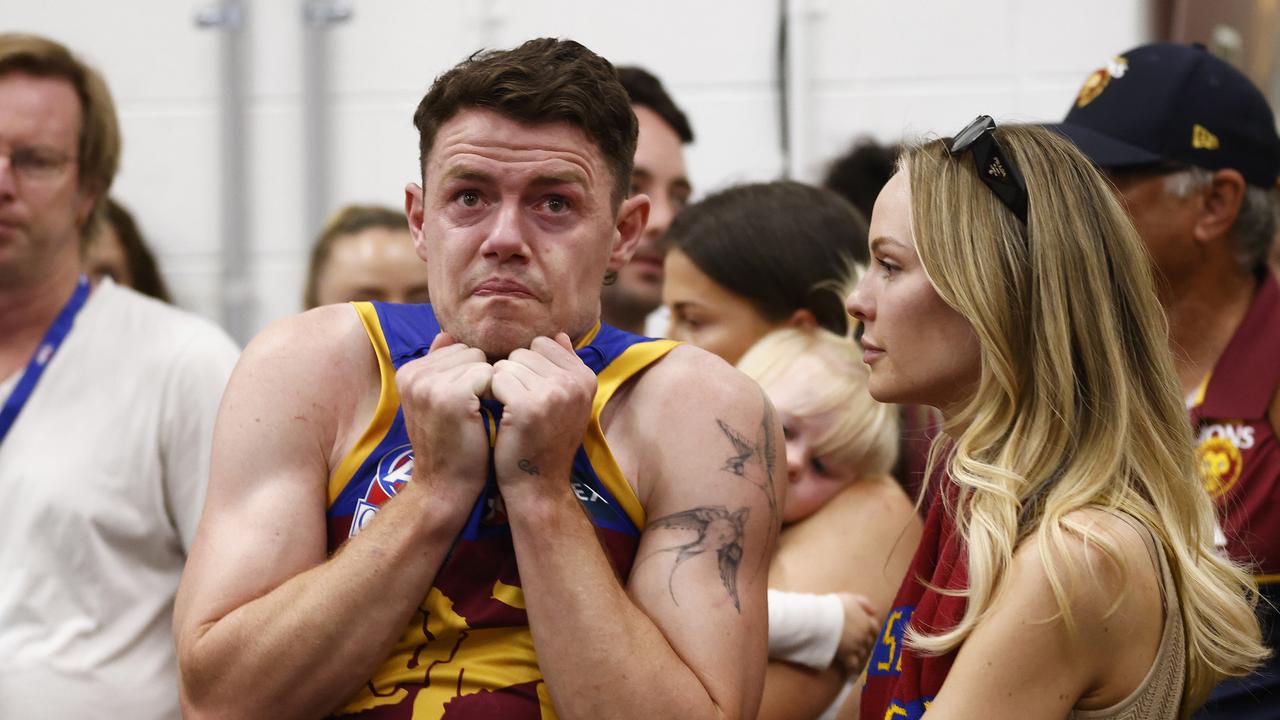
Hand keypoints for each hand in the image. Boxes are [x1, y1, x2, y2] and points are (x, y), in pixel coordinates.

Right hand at [394, 332, 492, 508]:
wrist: (444, 487)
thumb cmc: (450, 445)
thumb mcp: (436, 402)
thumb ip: (440, 367)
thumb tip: (446, 334)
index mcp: (408, 372)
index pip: (457, 349)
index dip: (471, 375)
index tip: (464, 404)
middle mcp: (413, 374)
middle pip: (470, 352)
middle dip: (480, 378)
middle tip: (471, 413)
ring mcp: (430, 384)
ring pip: (482, 362)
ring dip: (488, 387)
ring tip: (475, 416)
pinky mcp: (451, 395)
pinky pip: (489, 375)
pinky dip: (494, 394)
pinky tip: (482, 418)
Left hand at [490, 333, 595, 494]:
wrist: (538, 485)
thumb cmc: (546, 441)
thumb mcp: (566, 402)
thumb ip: (563, 366)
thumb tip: (558, 335)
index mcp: (586, 378)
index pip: (542, 344)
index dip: (528, 367)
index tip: (531, 393)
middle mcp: (574, 383)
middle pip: (523, 352)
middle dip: (513, 375)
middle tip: (518, 406)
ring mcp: (554, 393)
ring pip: (507, 364)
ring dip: (500, 386)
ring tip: (510, 412)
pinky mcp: (528, 406)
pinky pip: (496, 379)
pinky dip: (491, 395)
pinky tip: (501, 416)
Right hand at [835, 593, 878, 675]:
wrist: (820, 619)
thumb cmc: (833, 607)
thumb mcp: (850, 598)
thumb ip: (864, 603)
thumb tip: (874, 612)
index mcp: (866, 622)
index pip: (875, 629)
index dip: (871, 630)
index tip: (866, 632)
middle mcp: (864, 635)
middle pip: (868, 642)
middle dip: (864, 642)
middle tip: (857, 642)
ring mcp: (856, 647)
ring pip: (862, 653)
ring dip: (858, 653)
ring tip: (852, 654)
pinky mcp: (847, 656)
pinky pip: (853, 666)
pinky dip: (852, 668)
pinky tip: (850, 669)